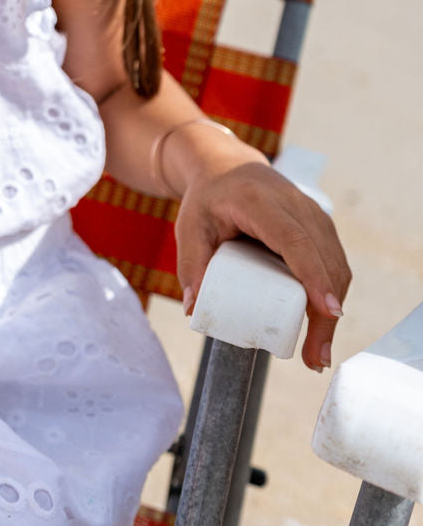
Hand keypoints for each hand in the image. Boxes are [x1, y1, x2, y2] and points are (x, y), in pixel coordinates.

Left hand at [175, 158, 350, 371]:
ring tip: (317, 352)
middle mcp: (293, 202)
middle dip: (326, 311)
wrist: (224, 167)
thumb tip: (194, 311)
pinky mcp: (319, 223)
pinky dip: (334, 293)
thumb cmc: (207, 200)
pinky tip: (325, 324)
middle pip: (322, 258)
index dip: (313, 275)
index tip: (328, 311)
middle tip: (315, 357)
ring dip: (333, 308)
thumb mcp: (190, 227)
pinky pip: (335, 260)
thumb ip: (191, 266)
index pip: (294, 239)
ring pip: (335, 262)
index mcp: (259, 201)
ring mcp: (311, 211)